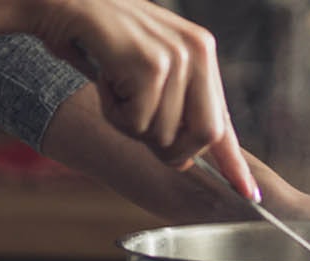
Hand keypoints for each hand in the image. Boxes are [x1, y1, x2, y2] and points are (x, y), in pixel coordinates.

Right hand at [28, 0, 258, 199]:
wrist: (60, 1)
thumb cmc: (97, 37)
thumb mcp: (147, 67)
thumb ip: (175, 105)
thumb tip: (187, 157)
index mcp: (202, 51)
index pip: (223, 118)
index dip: (233, 162)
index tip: (249, 193)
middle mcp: (198, 51)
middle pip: (205, 135)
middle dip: (170, 149)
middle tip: (134, 122)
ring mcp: (177, 57)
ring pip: (164, 134)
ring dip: (128, 124)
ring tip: (113, 85)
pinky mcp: (150, 66)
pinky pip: (137, 124)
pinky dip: (113, 114)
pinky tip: (104, 80)